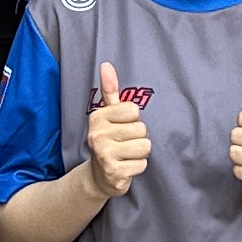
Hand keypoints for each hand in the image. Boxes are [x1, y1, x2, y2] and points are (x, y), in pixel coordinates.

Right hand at [85, 59, 150, 197]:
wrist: (99, 176)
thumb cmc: (108, 139)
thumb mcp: (107, 114)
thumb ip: (109, 90)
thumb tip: (107, 65)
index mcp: (97, 117)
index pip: (134, 110)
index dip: (132, 120)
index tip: (121, 127)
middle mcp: (97, 134)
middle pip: (142, 129)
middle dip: (137, 138)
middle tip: (123, 144)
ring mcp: (104, 154)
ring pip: (144, 146)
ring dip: (139, 153)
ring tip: (126, 155)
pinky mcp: (113, 172)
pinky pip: (142, 164)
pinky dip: (137, 167)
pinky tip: (125, 166)